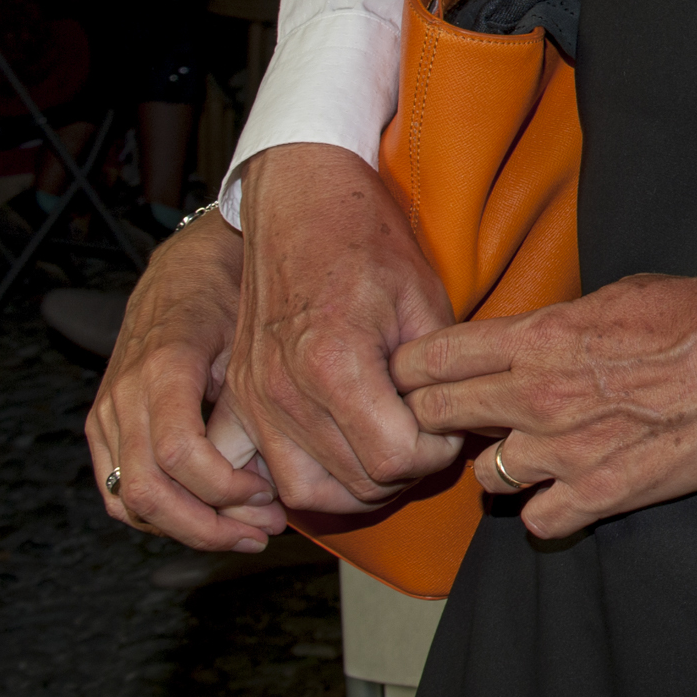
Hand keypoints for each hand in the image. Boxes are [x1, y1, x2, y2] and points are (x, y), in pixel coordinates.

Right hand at [85, 210, 283, 549]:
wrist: (191, 264)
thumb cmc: (237, 291)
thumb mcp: (258, 329)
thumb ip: (266, 388)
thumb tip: (296, 458)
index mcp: (164, 367)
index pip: (180, 455)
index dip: (226, 490)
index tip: (273, 497)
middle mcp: (124, 394)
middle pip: (147, 491)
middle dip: (209, 525)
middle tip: (266, 531)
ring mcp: (106, 412)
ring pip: (129, 500)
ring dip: (189, 528)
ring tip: (249, 531)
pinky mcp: (102, 425)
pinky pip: (118, 491)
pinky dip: (161, 517)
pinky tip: (215, 518)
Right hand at [228, 143, 466, 512]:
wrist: (299, 204)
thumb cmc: (366, 242)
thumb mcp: (422, 298)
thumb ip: (436, 370)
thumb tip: (455, 421)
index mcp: (334, 363)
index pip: (394, 457)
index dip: (435, 453)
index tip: (448, 428)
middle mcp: (284, 391)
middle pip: (355, 482)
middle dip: (404, 473)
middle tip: (427, 442)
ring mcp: (256, 399)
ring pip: (307, 493)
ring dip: (357, 489)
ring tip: (390, 456)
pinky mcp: (241, 400)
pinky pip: (269, 473)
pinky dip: (310, 481)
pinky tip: (344, 460)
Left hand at [395, 273, 696, 539]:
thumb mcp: (618, 294)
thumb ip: (560, 323)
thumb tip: (532, 337)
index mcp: (539, 338)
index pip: (433, 358)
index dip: (410, 369)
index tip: (411, 376)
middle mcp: (537, 397)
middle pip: (437, 415)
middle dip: (433, 417)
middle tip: (449, 420)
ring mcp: (564, 452)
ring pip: (483, 475)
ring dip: (498, 466)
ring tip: (525, 457)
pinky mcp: (598, 494)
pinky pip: (536, 521)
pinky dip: (545, 511)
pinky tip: (565, 494)